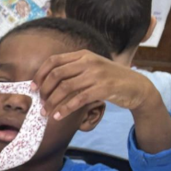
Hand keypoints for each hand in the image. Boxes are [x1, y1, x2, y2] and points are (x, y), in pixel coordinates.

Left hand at [35, 50, 155, 118]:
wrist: (138, 86)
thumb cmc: (111, 80)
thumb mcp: (92, 69)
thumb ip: (74, 72)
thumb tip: (47, 84)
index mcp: (83, 54)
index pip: (54, 60)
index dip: (40, 74)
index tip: (33, 88)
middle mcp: (89, 61)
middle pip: (56, 74)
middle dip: (44, 90)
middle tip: (40, 103)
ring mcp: (97, 74)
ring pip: (65, 87)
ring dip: (52, 102)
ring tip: (46, 112)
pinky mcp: (104, 88)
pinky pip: (78, 99)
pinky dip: (65, 109)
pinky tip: (58, 116)